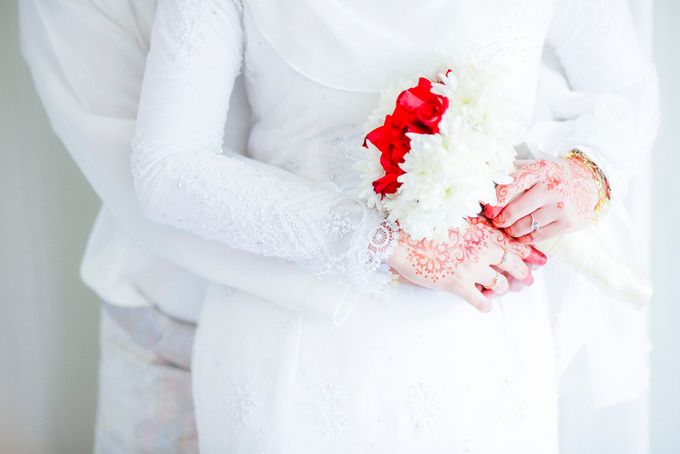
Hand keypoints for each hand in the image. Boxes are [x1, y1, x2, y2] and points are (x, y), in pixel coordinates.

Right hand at [387, 218, 546, 311]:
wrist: (401, 239)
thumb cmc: (424, 227)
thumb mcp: (456, 220)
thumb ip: (476, 227)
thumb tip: (490, 235)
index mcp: (482, 232)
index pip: (516, 244)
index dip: (530, 254)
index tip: (539, 260)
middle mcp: (482, 250)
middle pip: (514, 265)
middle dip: (523, 274)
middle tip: (526, 281)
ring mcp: (471, 269)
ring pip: (501, 284)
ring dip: (503, 289)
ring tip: (499, 290)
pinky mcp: (457, 285)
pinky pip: (481, 301)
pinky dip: (485, 305)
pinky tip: (484, 304)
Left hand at [485, 158, 598, 242]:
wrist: (588, 180)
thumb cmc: (552, 175)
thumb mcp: (534, 167)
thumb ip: (510, 174)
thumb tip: (482, 184)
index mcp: (540, 170)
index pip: (508, 187)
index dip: (493, 201)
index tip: (487, 208)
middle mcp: (552, 187)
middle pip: (514, 211)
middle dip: (500, 219)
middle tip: (496, 221)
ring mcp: (561, 207)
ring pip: (524, 226)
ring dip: (511, 230)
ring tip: (508, 227)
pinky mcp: (569, 223)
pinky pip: (538, 236)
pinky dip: (524, 238)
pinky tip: (520, 234)